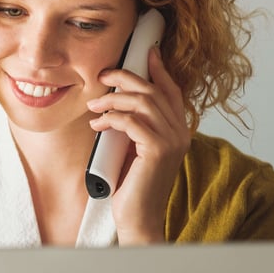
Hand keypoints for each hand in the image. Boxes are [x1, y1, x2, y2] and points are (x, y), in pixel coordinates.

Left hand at [86, 46, 190, 245]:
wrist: (138, 220)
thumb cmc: (132, 186)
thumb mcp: (135, 149)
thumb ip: (136, 127)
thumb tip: (116, 103)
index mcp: (178, 130)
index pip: (171, 91)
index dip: (158, 69)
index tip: (144, 52)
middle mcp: (180, 132)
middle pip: (154, 90)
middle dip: (126, 77)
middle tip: (102, 76)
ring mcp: (172, 141)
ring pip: (143, 101)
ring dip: (113, 99)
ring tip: (93, 106)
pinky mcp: (158, 150)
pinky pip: (132, 121)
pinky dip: (111, 118)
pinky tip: (97, 125)